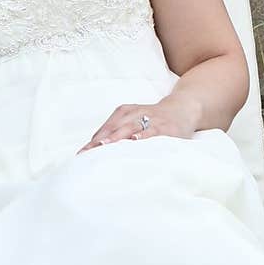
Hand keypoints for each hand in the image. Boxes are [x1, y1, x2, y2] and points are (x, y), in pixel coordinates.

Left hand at [77, 101, 195, 151]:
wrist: (182, 109)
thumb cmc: (152, 119)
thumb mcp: (133, 121)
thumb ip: (116, 133)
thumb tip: (95, 150)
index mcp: (124, 112)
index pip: (105, 129)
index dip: (92, 143)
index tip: (81, 156)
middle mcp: (134, 113)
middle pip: (113, 129)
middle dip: (100, 142)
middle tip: (88, 154)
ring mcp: (150, 119)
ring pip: (130, 128)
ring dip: (117, 137)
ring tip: (104, 146)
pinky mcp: (165, 127)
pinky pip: (152, 131)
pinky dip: (144, 135)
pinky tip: (136, 141)